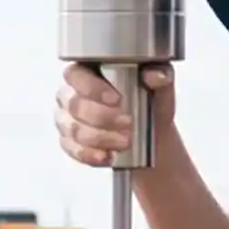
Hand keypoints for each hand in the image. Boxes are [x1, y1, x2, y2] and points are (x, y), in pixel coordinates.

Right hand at [55, 64, 175, 167]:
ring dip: (101, 138)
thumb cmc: (150, 104)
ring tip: (125, 142)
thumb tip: (156, 75)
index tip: (117, 100)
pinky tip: (108, 156)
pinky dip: (91, 155)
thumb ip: (160, 77)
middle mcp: (72, 94)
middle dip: (103, 117)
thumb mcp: (160, 88)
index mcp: (88, 72)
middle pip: (75, 105)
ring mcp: (67, 119)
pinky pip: (73, 150)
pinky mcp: (70, 143)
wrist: (151, 134)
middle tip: (128, 124)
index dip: (93, 89)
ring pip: (74, 129)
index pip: (76, 76)